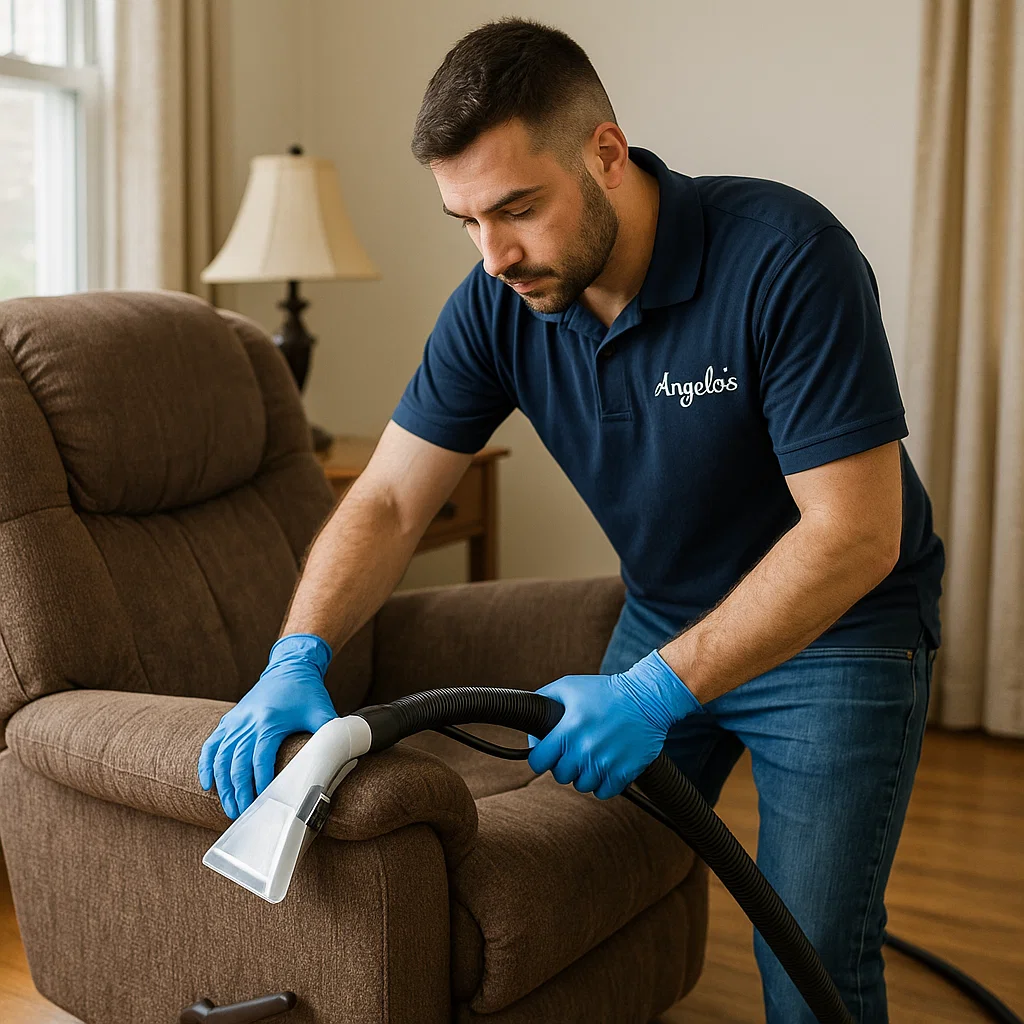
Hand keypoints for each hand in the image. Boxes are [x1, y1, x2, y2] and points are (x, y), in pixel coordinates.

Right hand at [198, 633, 337, 818]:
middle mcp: (248, 722)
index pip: (260, 759)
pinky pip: (211, 745)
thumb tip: (345, 755)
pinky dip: (207, 765)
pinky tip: (207, 784)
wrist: (289, 666)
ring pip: (221, 758)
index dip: (259, 783)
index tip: (262, 802)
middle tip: (241, 814)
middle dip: (238, 791)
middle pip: (237, 763)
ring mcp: (236, 720)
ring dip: (223, 784)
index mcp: (270, 722)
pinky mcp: (229, 720)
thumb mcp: (322, 711)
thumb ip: (332, 734)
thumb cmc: (307, 691)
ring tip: (229, 806)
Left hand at [527, 649, 701, 799]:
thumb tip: (531, 723)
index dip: (539, 757)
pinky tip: (605, 767)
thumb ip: (544, 700)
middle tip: (572, 751)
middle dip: (562, 764)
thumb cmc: (606, 691)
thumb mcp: (569, 686)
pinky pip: (603, 793)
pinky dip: (602, 783)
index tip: (546, 753)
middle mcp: (585, 750)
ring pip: (581, 786)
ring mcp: (605, 763)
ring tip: (590, 757)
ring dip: (583, 774)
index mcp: (568, 730)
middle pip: (559, 775)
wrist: (647, 698)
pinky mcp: (624, 773)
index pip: (538, 762)